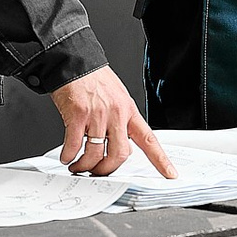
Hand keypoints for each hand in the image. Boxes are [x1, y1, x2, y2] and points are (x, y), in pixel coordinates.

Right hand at [50, 66, 176, 178]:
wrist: (75, 62)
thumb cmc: (94, 79)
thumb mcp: (118, 97)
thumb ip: (121, 121)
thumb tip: (121, 146)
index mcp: (129, 111)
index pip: (149, 139)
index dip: (160, 160)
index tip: (169, 174)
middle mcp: (116, 113)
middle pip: (120, 154)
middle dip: (107, 169)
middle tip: (98, 171)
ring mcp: (97, 115)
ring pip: (95, 154)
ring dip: (85, 165)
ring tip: (77, 165)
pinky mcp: (77, 114)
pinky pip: (74, 145)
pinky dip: (69, 155)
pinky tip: (67, 156)